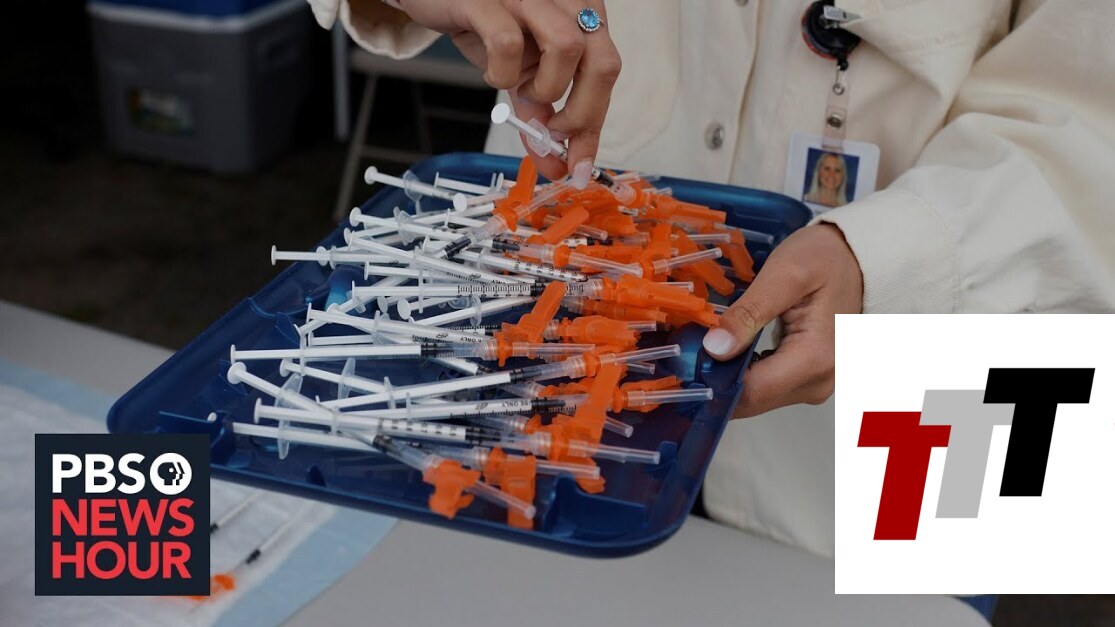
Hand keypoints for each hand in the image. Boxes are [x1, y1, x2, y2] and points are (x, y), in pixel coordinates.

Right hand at [396, 0, 620, 183]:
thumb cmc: (486, 26)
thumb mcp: (522, 72)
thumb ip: (540, 116)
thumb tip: (556, 165)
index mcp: (583, 14)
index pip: (607, 74)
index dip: (595, 124)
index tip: (578, 166)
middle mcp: (565, 1)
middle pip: (603, 63)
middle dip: (582, 113)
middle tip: (552, 132)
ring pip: (567, 48)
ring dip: (545, 87)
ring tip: (520, 88)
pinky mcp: (489, 0)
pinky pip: (508, 42)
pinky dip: (502, 72)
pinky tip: (492, 72)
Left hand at [701, 224, 863, 417]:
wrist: (859, 257)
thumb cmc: (826, 259)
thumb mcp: (784, 274)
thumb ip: (749, 313)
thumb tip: (715, 348)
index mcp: (815, 359)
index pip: (751, 393)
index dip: (713, 382)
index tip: (685, 364)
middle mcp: (819, 383)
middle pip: (753, 399)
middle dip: (717, 380)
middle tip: (688, 351)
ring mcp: (816, 384)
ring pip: (758, 396)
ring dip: (729, 377)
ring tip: (705, 347)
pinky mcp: (810, 379)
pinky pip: (768, 386)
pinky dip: (744, 373)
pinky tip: (731, 350)